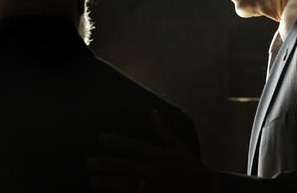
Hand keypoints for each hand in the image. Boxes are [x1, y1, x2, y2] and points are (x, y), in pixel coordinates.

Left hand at [87, 110, 219, 192]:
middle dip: (107, 164)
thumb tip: (153, 112)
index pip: (135, 146)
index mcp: (160, 156)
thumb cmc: (192, 168)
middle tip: (89, 162)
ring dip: (108, 183)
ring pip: (127, 184)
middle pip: (127, 167)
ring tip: (92, 181)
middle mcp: (156, 171)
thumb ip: (164, 131)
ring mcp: (154, 187)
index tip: (100, 138)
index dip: (117, 142)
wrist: (207, 191)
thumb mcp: (180, 147)